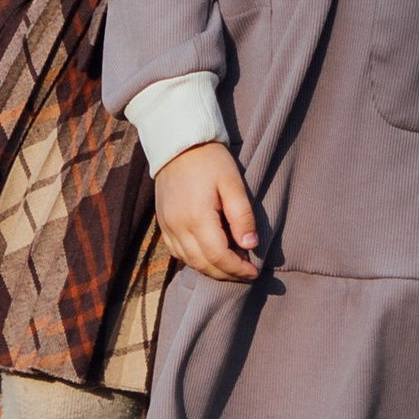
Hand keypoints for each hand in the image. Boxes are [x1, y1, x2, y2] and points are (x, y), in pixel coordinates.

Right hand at [155, 143, 261, 281]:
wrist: (178, 144)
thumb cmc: (210, 160)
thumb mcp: (232, 183)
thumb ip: (242, 216)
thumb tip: (251, 245)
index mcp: (197, 217)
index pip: (218, 256)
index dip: (237, 269)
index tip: (254, 271)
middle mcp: (178, 227)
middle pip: (203, 264)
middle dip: (226, 274)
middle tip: (246, 273)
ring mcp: (167, 227)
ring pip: (189, 262)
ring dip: (211, 270)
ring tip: (232, 267)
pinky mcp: (163, 224)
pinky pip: (178, 253)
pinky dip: (195, 260)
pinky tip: (210, 257)